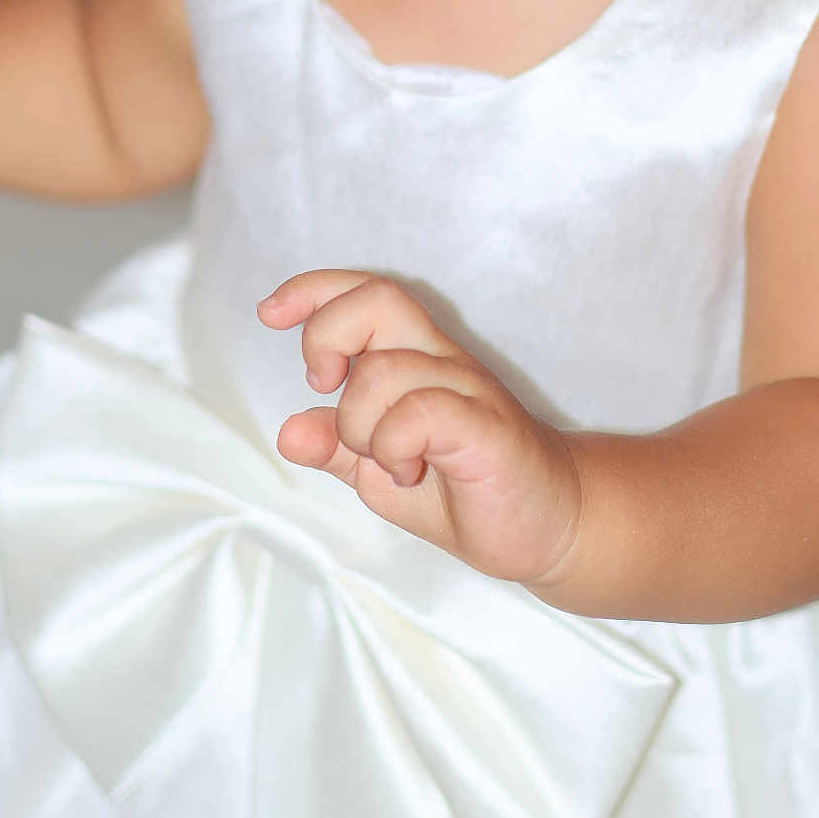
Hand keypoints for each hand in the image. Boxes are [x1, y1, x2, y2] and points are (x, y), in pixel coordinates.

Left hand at [257, 269, 583, 586]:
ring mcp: (468, 389)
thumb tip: (288, 432)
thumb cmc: (466, 490)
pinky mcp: (487, 428)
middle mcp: (442, 359)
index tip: (269, 313)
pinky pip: (421, 411)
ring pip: (383, 371)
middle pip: (376, 301)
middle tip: (328, 390)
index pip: (364, 292)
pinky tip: (409, 471)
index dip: (313, 291)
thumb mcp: (383, 472)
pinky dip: (394, 444)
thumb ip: (338, 448)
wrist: (549, 526)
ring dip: (361, 425)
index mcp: (414, 358)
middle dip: (327, 339)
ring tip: (389, 462)